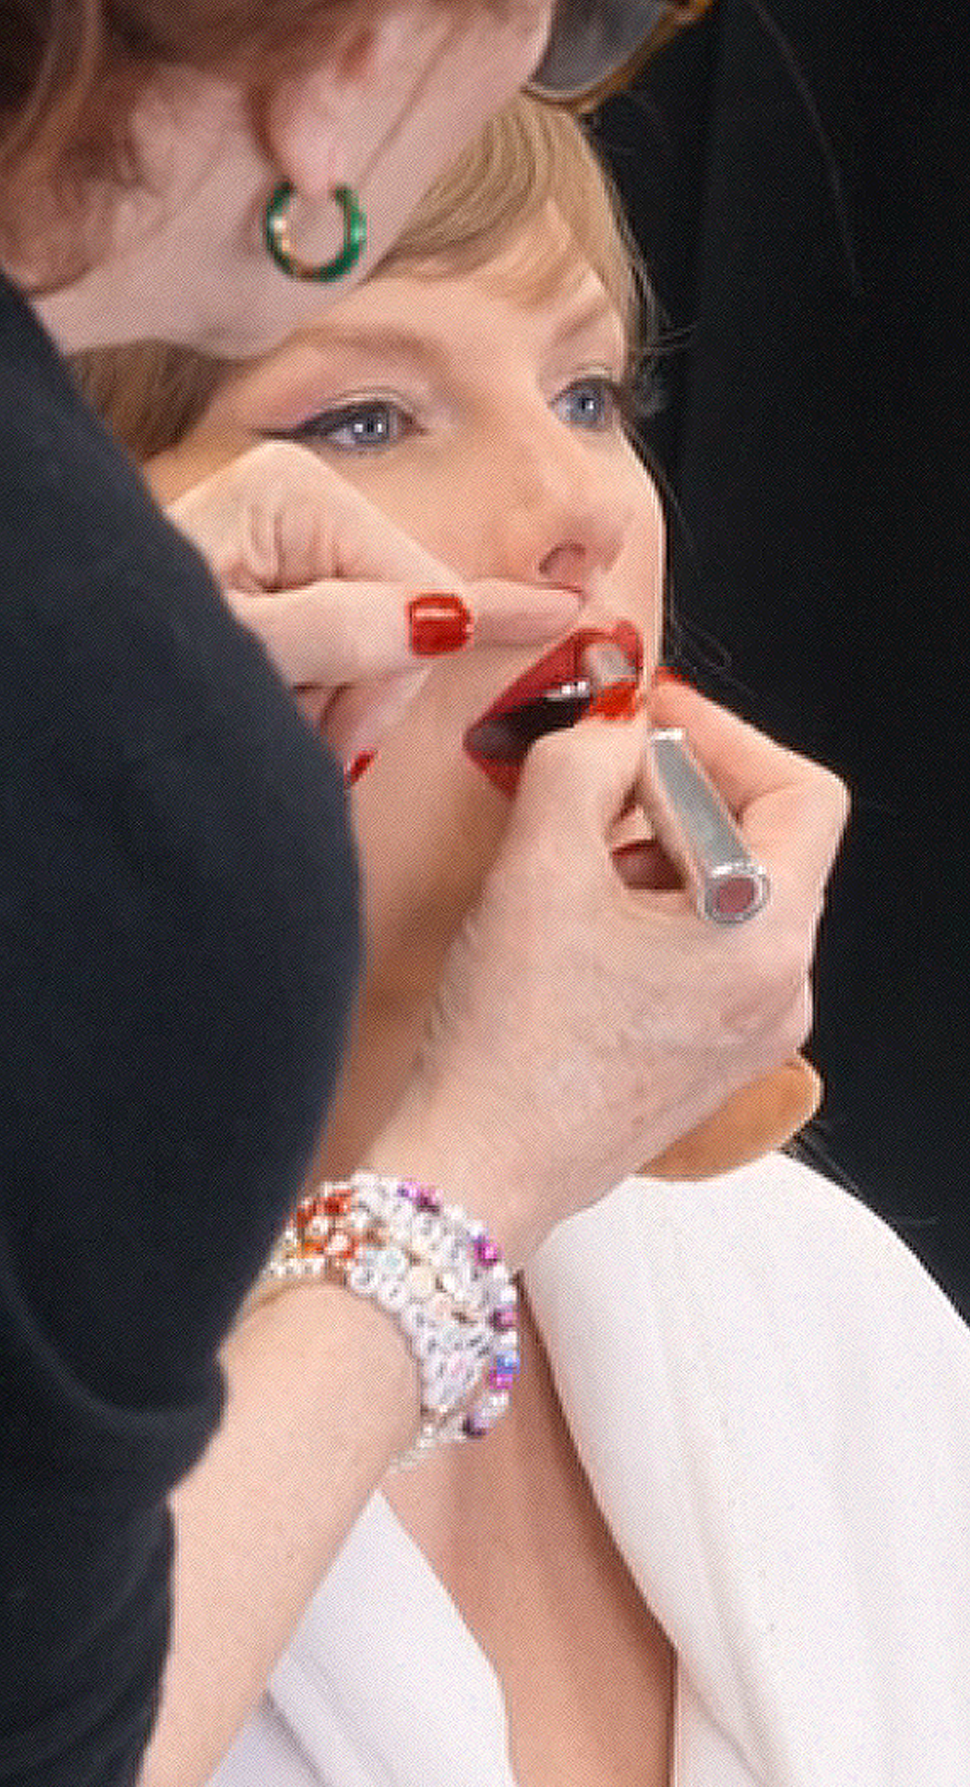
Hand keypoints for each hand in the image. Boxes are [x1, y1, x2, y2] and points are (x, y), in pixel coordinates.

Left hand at [161, 439, 579, 765]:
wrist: (64, 661)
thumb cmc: (132, 656)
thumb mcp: (242, 655)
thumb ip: (337, 634)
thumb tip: (442, 619)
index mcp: (299, 493)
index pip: (425, 588)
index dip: (397, 678)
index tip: (345, 743)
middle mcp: (305, 498)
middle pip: (410, 611)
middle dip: (365, 691)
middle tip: (306, 742)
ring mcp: (295, 533)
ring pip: (385, 635)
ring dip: (340, 699)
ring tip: (277, 720)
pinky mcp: (285, 568)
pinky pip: (354, 632)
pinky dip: (330, 686)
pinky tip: (349, 694)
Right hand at [366, 681, 848, 1263]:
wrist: (476, 1171)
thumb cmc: (510, 1046)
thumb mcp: (539, 867)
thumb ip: (584, 761)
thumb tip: (616, 724)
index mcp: (767, 941)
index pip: (798, 791)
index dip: (721, 736)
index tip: (645, 720)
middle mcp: (780, 992)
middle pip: (764, 840)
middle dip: (675, 794)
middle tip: (593, 782)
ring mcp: (748, 1032)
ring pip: (726, 893)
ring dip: (654, 851)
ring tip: (573, 861)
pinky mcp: (707, 1056)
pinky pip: (703, 948)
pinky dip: (650, 909)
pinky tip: (578, 921)